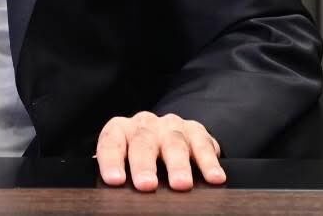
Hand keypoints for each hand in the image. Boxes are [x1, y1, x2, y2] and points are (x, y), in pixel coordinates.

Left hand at [94, 111, 225, 190]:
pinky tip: (214, 178)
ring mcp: (171, 126)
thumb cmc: (140, 158)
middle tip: (146, 185)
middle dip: (144, 163)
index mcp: (121, 130)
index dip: (111, 160)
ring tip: (181, 185)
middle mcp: (145, 125)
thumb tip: (108, 197)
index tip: (114, 180)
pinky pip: (203, 144)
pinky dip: (209, 162)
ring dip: (178, 164)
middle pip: (142, 141)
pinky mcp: (196, 131)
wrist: (167, 136)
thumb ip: (118, 174)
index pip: (111, 141)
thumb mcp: (125, 163)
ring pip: (173, 142)